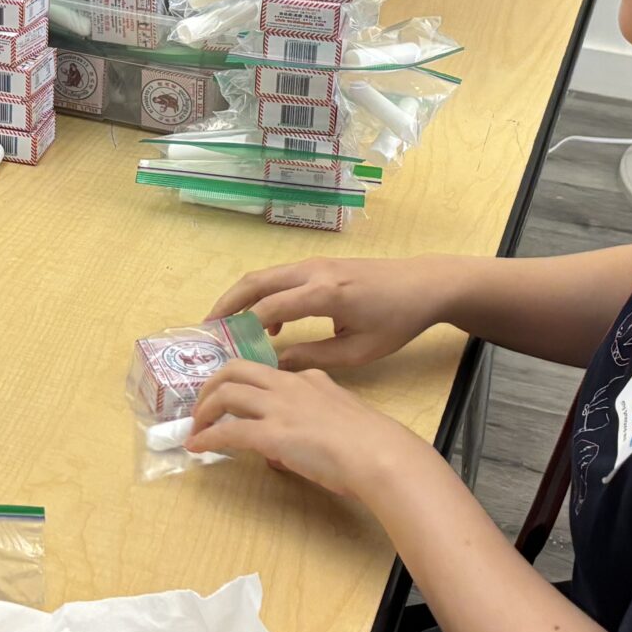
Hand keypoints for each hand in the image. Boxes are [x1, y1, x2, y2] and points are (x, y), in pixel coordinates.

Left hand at [187, 362, 424, 498]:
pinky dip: (207, 437)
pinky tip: (197, 446)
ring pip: (226, 393)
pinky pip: (228, 431)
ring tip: (196, 426)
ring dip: (204, 409)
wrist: (380, 454)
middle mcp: (289, 385)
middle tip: (202, 406)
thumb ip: (313, 420)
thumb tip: (286, 444)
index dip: (242, 382)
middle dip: (212, 385)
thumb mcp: (340, 417)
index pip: (265, 371)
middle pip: (235, 370)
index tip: (230, 395)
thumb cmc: (370, 443)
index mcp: (308, 379)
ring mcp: (278, 407)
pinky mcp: (272, 434)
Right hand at [209, 257, 445, 370]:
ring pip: (265, 276)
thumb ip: (314, 357)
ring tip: (225, 326)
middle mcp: (313, 272)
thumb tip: (276, 367)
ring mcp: (315, 264)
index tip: (227, 353)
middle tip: (206, 330)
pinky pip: (280, 277)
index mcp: (324, 293)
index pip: (269, 309)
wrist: (424, 284)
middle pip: (256, 282)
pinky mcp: (320, 265)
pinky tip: (267, 324)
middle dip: (227, 305)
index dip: (244, 331)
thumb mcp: (359, 350)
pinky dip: (263, 294)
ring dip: (241, 298)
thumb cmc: (397, 320)